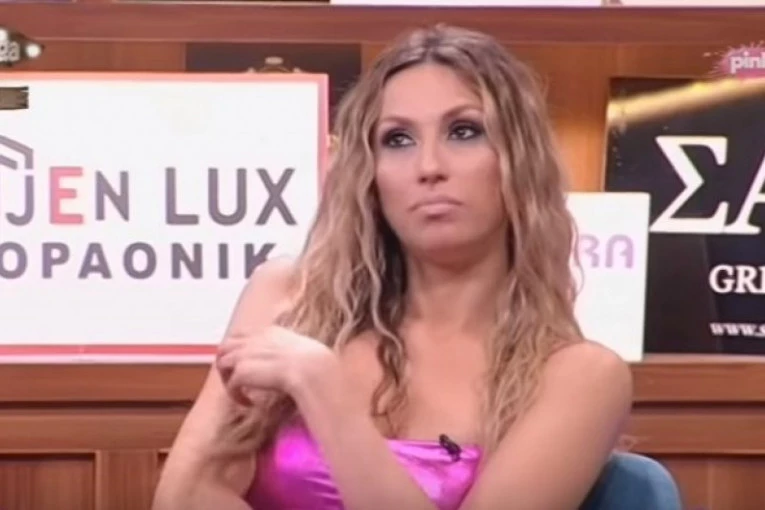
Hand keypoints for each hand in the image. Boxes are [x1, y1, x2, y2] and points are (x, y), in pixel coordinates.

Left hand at [216, 326, 335, 405]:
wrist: (311, 369)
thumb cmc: (315, 362)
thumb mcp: (302, 350)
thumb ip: (291, 352)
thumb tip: (295, 364)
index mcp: (268, 331)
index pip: (242, 335)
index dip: (239, 349)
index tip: (244, 364)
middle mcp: (253, 339)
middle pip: (225, 346)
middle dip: (226, 362)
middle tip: (235, 380)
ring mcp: (245, 354)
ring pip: (222, 363)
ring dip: (227, 379)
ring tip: (239, 393)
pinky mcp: (242, 371)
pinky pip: (230, 384)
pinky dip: (236, 395)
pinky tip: (248, 403)